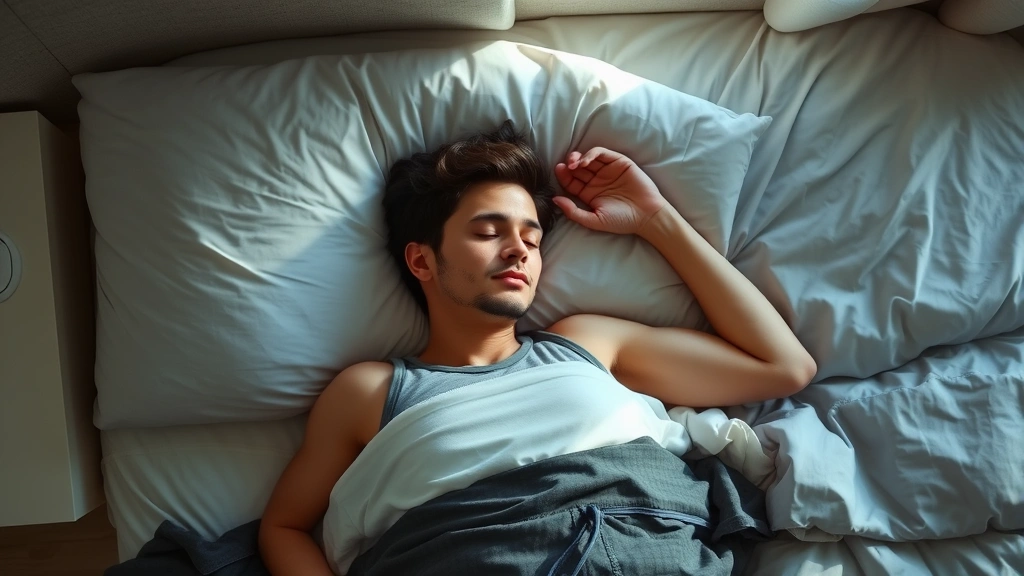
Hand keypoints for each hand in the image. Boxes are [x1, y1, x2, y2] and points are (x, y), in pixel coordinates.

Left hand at [553, 147, 670, 235]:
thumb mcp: (593, 220)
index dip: (563, 176)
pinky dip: (591, 154)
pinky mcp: (618, 162)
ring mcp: (607, 171)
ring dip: (577, 158)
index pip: (571, 182)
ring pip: (588, 159)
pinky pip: (601, 154)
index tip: (558, 171)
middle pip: (577, 169)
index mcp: (589, 194)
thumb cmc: (621, 221)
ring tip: (573, 163)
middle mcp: (596, 181)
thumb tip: (554, 199)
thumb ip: (573, 211)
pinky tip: (585, 162)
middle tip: (564, 166)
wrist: (647, 215)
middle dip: (568, 165)